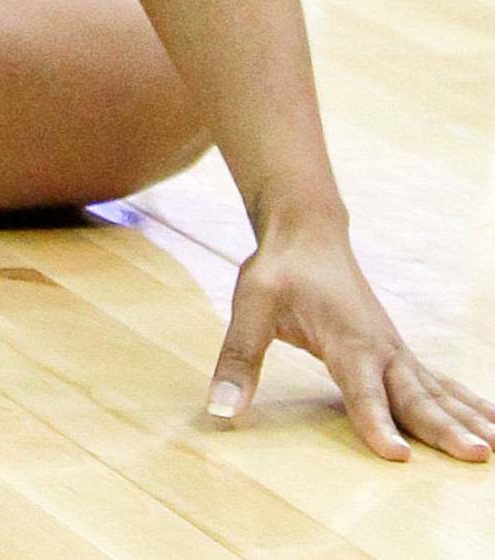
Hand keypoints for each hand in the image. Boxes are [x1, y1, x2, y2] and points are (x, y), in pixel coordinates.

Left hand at [209, 207, 494, 461]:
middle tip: (475, 456)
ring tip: (492, 449)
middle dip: (444, 429)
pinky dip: (465, 402)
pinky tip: (490, 423)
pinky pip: (438, 381)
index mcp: (346, 339)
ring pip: (435, 391)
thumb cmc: (279, 270)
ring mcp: (394, 349)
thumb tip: (220, 409)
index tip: (395, 455)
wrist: (308, 231)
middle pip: (414, 396)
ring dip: (465, 419)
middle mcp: (379, 348)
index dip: (375, 421)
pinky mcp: (397, 350)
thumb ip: (239, 357)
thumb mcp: (249, 306)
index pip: (362, 388)